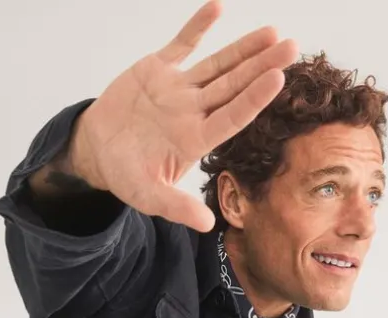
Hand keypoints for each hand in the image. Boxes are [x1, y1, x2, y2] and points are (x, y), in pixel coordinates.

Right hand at [69, 1, 297, 231]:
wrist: (95, 150)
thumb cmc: (124, 175)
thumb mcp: (148, 195)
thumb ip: (176, 207)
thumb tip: (207, 225)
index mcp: (194, 140)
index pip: (231, 116)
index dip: (253, 98)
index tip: (278, 79)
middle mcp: (192, 112)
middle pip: (233, 86)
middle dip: (261, 67)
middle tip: (291, 47)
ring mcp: (178, 90)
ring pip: (217, 65)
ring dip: (243, 48)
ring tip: (272, 32)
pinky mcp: (159, 70)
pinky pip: (182, 44)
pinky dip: (198, 27)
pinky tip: (218, 8)